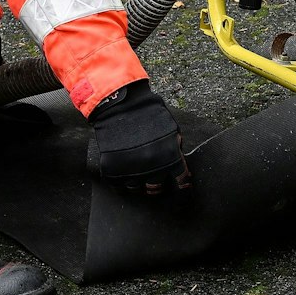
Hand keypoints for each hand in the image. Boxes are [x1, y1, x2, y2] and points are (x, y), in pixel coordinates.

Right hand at [90, 80, 189, 195]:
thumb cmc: (148, 113)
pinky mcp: (113, 172)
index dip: (182, 186)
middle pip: (156, 189)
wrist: (121, 105)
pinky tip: (124, 173)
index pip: (181, 180)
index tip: (181, 189)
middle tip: (154, 178)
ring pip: (136, 189)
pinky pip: (119, 187)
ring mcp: (131, 171)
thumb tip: (181, 166)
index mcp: (170, 158)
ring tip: (136, 172)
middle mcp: (153, 168)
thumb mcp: (172, 129)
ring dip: (138, 182)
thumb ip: (176, 148)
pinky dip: (121, 182)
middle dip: (156, 184)